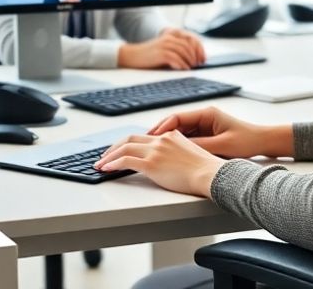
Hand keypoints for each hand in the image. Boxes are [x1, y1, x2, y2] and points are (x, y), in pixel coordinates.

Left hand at [95, 130, 224, 196]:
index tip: (122, 149)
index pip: (144, 136)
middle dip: (115, 147)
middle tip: (106, 155)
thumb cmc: (206, 171)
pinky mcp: (151, 164)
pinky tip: (106, 169)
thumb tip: (168, 164)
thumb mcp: (191, 155)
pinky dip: (113, 164)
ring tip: (100, 164)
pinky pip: (125, 161)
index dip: (129, 143)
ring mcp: (155, 151)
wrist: (211, 175)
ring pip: (124, 148)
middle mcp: (161, 140)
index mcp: (171, 136)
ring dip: (109, 156)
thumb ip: (177, 154)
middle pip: (130, 139)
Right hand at [118, 29, 205, 69]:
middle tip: (198, 64)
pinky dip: (182, 64)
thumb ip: (178, 50)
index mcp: (171, 34)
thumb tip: (194, 58)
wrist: (133, 56)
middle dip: (196, 55)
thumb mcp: (165, 49)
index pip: (191, 38)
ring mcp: (165, 44)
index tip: (203, 58)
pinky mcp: (161, 53)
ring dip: (190, 61)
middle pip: (189, 45)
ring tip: (191, 67)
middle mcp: (169, 37)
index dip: (199, 48)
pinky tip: (183, 69)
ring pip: (184, 51)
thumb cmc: (150, 56)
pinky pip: (176, 58)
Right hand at [148, 106, 292, 158]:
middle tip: (145, 143)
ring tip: (153, 150)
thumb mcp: (222, 145)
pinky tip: (170, 154)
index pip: (177, 118)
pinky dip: (178, 145)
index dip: (162, 127)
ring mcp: (205, 126)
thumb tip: (179, 149)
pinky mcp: (207, 134)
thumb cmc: (246, 140)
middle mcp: (204, 117)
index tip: (151, 137)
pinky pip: (188, 138)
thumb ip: (200, 146)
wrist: (263, 142)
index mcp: (206, 114)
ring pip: (180, 132)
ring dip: (168, 140)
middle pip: (176, 124)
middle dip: (160, 134)